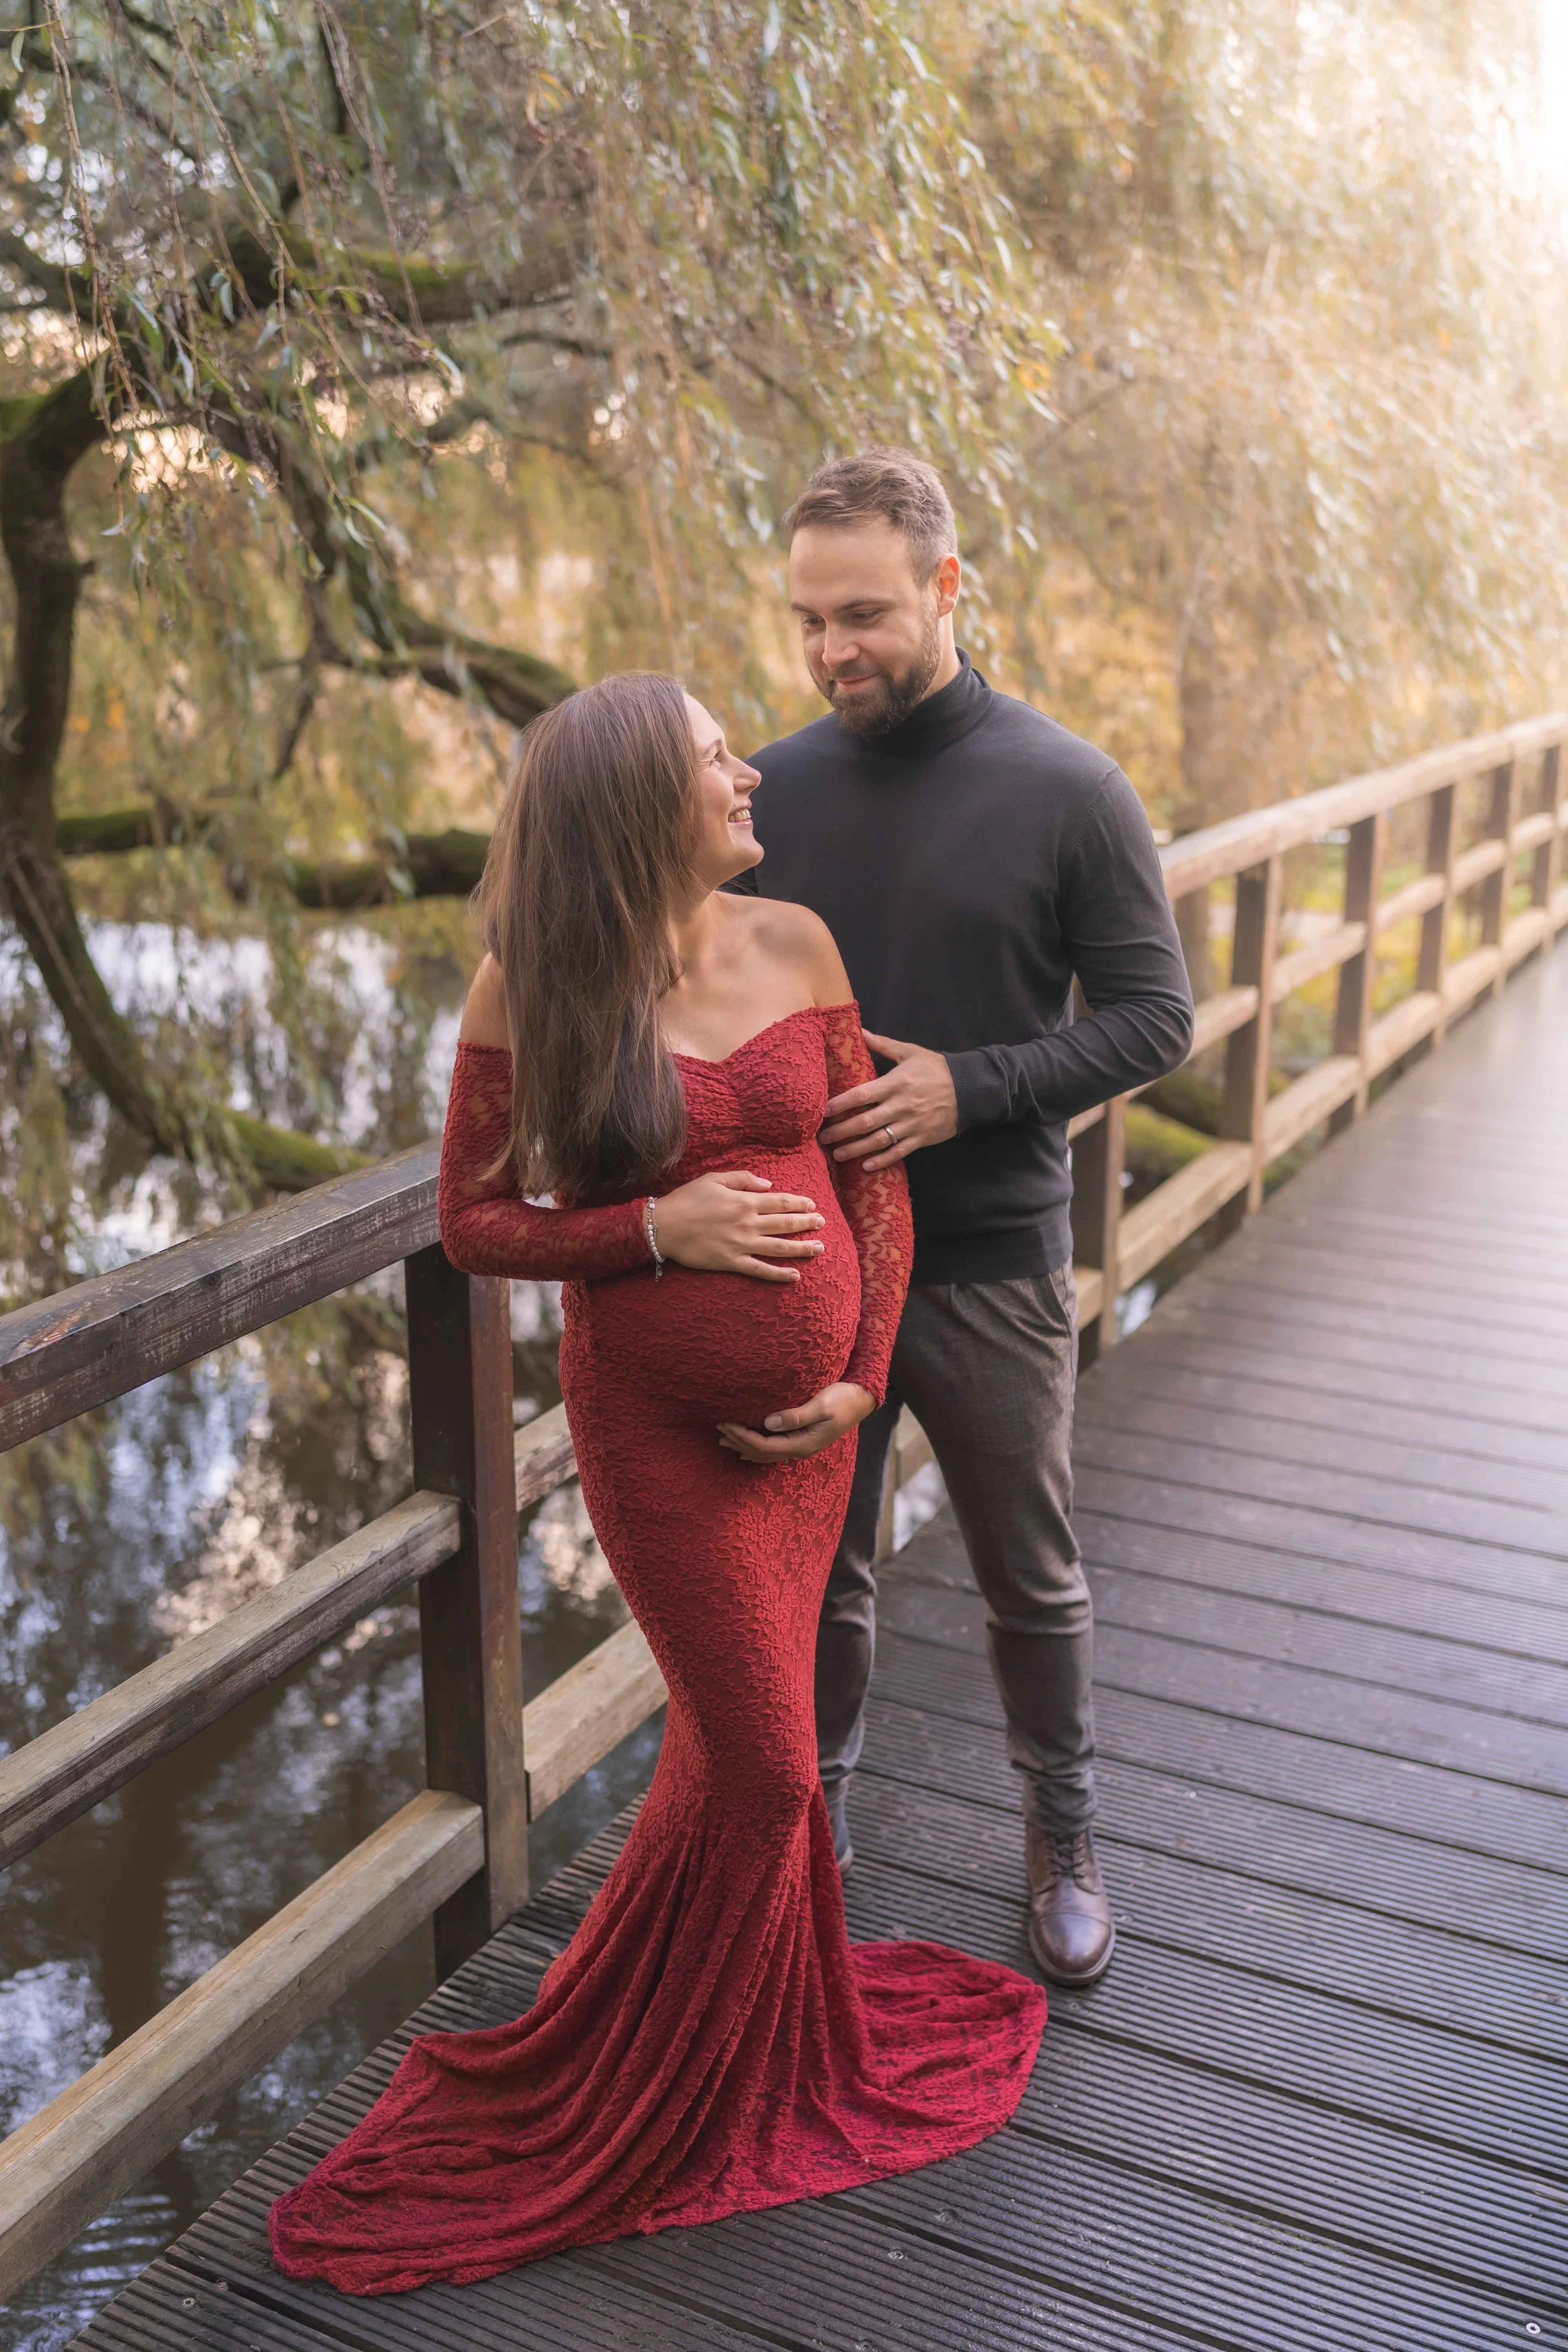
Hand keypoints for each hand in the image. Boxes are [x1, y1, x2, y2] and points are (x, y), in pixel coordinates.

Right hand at [653, 1170, 825, 1283]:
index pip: (780, 1202)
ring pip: (779, 1248)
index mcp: (745, 1202)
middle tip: (822, 1224)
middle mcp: (748, 1224)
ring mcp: (741, 1245)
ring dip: (802, 1248)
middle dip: (807, 1223)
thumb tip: (768, 1184)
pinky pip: (760, 1270)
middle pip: (785, 1224)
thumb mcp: (713, 1179)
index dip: (799, 1204)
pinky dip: (778, 1274)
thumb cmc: (686, 1199)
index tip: (813, 1205)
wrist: (663, 1226)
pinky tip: (795, 1276)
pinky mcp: (731, 1263)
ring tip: (819, 1248)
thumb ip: (743, 1179)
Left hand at [718, 1382, 876, 1462]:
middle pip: (762, 1452)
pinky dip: (757, 1449)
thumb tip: (768, 1422)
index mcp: (803, 1443)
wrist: (862, 1399)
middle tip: (718, 1430)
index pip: (764, 1445)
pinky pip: (774, 1450)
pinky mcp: (803, 1439)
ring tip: (724, 1440)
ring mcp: (802, 1446)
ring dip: (744, 1447)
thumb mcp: (821, 1405)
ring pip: (766, 1453)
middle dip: (739, 1442)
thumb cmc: (843, 1399)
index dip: (743, 1437)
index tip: (726, 1424)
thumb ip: (795, 1415)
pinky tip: (747, 1450)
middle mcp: (800, 1449)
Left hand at [819, 1028, 958, 1168]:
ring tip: (837, 1154)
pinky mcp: (921, 1138)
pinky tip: (866, 1166)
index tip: (824, 1111)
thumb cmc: (937, 1068)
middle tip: (822, 1137)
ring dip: (855, 1149)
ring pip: (878, 1140)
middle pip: (865, 1121)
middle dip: (841, 1131)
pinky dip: (882, 1160)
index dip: (841, 1104)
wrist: (971, 1088)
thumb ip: (883, 1045)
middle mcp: (901, 1106)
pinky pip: (898, 1152)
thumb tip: (859, 1031)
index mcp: (895, 1083)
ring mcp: (911, 1124)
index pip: (862, 1095)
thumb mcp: (910, 1051)